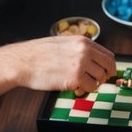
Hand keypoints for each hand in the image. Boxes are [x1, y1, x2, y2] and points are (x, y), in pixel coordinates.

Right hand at [0, 36, 116, 96]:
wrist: (22, 61)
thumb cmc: (38, 54)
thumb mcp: (63, 43)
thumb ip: (79, 49)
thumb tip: (93, 59)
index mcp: (83, 42)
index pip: (108, 55)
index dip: (109, 66)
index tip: (107, 72)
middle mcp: (84, 52)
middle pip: (109, 67)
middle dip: (105, 76)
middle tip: (98, 81)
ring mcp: (80, 65)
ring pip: (100, 79)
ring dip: (92, 83)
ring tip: (80, 83)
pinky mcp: (74, 79)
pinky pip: (90, 88)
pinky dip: (84, 90)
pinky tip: (74, 87)